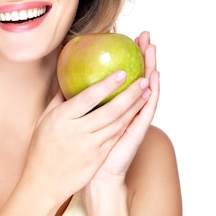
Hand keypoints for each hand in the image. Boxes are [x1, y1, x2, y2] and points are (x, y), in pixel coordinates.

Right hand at [22, 66, 148, 204]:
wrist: (45, 182)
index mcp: (61, 118)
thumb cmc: (42, 149)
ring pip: (117, 124)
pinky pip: (115, 137)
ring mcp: (89, 146)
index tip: (121, 73)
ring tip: (146, 91)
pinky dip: (128, 123)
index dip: (107, 85)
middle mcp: (77, 132)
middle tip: (142, 79)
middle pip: (110, 110)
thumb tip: (68, 80)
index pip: (88, 98)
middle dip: (130, 94)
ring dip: (134, 107)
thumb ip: (58, 101)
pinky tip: (138, 112)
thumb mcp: (44, 121)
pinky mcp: (97, 158)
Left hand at [83, 31, 159, 187]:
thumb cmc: (80, 153)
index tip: (125, 37)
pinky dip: (151, 93)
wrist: (89, 179)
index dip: (126, 58)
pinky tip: (153, 77)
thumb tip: (63, 82)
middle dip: (142, 57)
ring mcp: (133, 121)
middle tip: (144, 36)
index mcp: (113, 109)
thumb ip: (75, 103)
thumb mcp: (75, 122)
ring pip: (145, 90)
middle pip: (137, 78)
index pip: (123, 79)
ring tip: (152, 49)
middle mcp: (126, 113)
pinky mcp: (135, 133)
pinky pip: (146, 110)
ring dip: (150, 68)